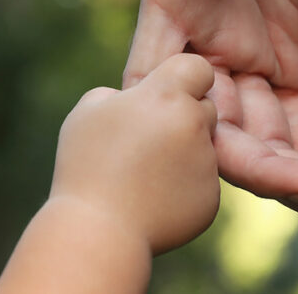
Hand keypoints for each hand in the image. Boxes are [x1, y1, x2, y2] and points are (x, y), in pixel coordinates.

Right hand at [49, 54, 219, 253]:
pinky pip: (202, 182)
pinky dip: (183, 188)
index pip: (197, 67)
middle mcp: (194, 124)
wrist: (99, 231)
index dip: (185, 77)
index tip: (169, 93)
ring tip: (144, 174)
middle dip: (185, 118)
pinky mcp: (211, 198)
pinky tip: (152, 198)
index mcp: (165, 96)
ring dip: (184, 154)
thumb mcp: (88, 112)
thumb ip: (119, 94)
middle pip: (206, 107)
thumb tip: (134, 97)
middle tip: (149, 141)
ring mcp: (207, 163)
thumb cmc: (86, 166)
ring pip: (205, 147)